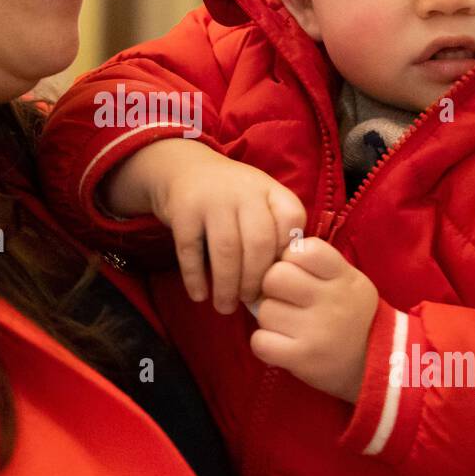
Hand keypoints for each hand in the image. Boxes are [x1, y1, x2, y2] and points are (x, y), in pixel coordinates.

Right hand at [108, 139, 305, 313]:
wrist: (182, 168)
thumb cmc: (229, 197)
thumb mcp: (258, 200)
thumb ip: (273, 231)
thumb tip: (282, 286)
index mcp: (269, 190)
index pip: (292, 220)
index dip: (289, 253)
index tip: (280, 278)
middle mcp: (244, 191)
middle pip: (258, 243)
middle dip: (255, 280)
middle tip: (250, 302)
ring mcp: (212, 199)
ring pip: (226, 250)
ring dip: (226, 285)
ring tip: (225, 307)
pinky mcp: (183, 211)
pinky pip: (191, 251)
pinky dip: (195, 278)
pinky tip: (199, 296)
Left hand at [249, 238, 379, 402]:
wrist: (378, 365)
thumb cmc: (353, 316)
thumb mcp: (349, 281)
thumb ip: (316, 265)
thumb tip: (269, 257)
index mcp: (344, 277)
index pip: (302, 250)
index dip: (291, 259)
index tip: (299, 273)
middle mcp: (332, 301)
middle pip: (275, 277)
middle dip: (274, 289)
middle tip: (288, 302)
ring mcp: (317, 331)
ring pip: (265, 310)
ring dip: (271, 319)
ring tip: (290, 327)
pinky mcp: (303, 358)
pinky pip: (260, 341)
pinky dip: (265, 343)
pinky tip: (281, 344)